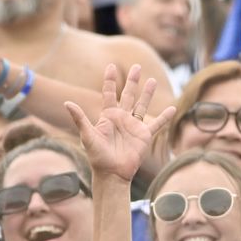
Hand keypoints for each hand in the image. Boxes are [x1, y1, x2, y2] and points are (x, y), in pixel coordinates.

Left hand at [63, 64, 173, 182]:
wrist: (112, 173)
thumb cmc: (98, 156)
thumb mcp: (88, 136)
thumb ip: (80, 119)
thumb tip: (67, 103)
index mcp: (108, 116)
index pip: (108, 93)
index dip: (110, 80)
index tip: (111, 66)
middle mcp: (121, 118)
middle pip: (128, 95)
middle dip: (132, 81)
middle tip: (137, 66)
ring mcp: (134, 126)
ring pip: (142, 105)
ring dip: (147, 93)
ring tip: (152, 80)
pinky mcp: (144, 136)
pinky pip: (156, 124)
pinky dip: (165, 117)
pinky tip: (173, 109)